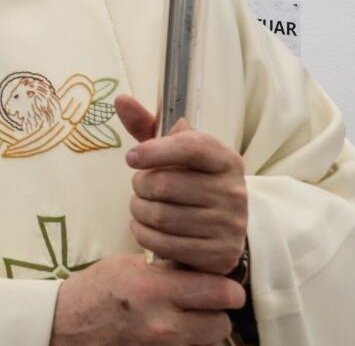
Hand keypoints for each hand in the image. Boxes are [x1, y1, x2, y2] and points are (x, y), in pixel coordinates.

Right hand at [51, 252, 243, 344]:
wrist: (65, 325)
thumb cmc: (96, 290)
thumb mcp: (129, 266)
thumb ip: (168, 269)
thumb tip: (203, 267)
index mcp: (155, 289)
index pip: (222, 292)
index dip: (226, 287)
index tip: (219, 283)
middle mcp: (164, 323)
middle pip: (222, 323)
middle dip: (216, 311)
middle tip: (202, 302)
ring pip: (210, 341)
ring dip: (204, 330)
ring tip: (183, 317)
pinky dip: (188, 342)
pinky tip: (172, 331)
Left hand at [117, 95, 248, 274]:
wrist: (220, 230)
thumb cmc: (189, 181)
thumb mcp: (173, 152)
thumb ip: (148, 126)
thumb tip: (121, 99)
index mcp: (225, 159)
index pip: (191, 147)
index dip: (154, 150)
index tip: (131, 157)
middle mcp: (234, 192)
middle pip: (165, 184)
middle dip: (139, 185)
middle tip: (139, 187)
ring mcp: (230, 226)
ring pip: (160, 216)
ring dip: (138, 210)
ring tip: (141, 206)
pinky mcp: (219, 255)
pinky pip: (164, 244)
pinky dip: (142, 234)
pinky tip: (144, 227)